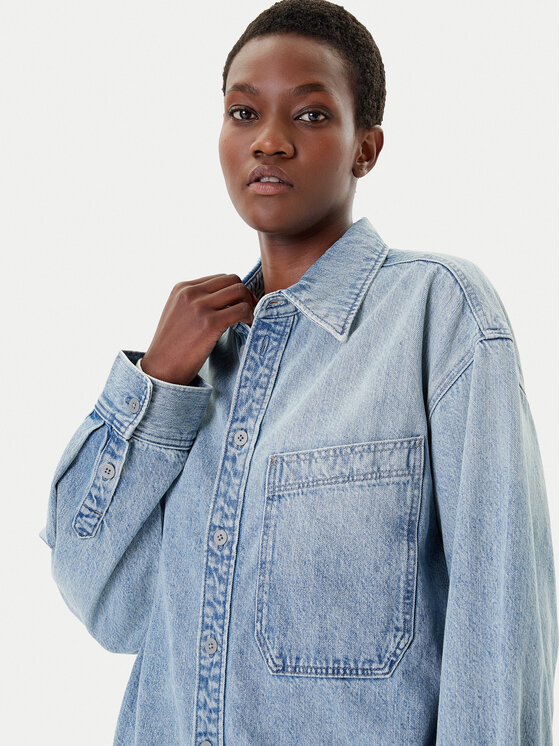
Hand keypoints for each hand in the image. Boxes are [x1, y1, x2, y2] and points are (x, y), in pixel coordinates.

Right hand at [140, 274, 258, 384]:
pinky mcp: (210, 323)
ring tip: (247, 320)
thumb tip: (225, 299)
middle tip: (248, 311)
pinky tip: (247, 326)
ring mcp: (200, 307)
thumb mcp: (177, 313)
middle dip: (245, 294)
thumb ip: (195, 301)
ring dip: (249, 305)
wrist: (161, 369)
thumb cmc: (171, 347)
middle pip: (232, 280)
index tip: (240, 304)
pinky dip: (249, 317)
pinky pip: (242, 310)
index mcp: (182, 288)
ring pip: (239, 291)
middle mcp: (190, 293)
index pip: (220, 278)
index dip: (234, 290)